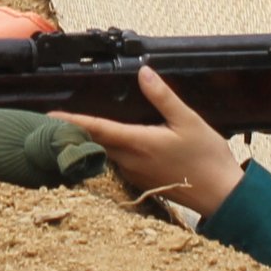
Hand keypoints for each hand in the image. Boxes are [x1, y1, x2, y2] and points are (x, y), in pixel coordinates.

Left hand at [53, 65, 245, 217]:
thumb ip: (163, 96)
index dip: (71, 121)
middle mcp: (130, 161)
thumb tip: (144, 73)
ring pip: (105, 152)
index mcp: (138, 143)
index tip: (49, 116)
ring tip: (78, 125)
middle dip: (75, 130)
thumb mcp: (188, 121)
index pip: (96, 129)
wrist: (222, 196)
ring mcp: (134, 174)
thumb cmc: (207, 159)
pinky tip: (114, 140)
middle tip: (56, 117)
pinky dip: (109, 150)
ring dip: (92, 140)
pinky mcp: (141, 181)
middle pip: (94, 142)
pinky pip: (118, 162)